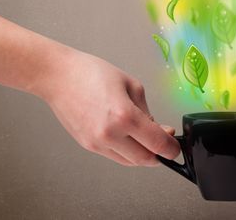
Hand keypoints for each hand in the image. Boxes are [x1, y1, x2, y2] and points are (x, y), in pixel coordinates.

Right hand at [34, 49, 180, 165]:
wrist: (59, 77)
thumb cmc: (92, 73)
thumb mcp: (131, 85)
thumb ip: (147, 111)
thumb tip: (157, 129)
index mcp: (124, 116)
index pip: (157, 143)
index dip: (171, 148)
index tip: (175, 146)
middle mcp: (110, 134)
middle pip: (145, 159)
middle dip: (159, 155)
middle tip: (165, 143)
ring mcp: (97, 143)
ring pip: (129, 162)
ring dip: (142, 155)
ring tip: (146, 138)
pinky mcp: (88, 146)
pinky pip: (114, 156)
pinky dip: (127, 151)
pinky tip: (129, 138)